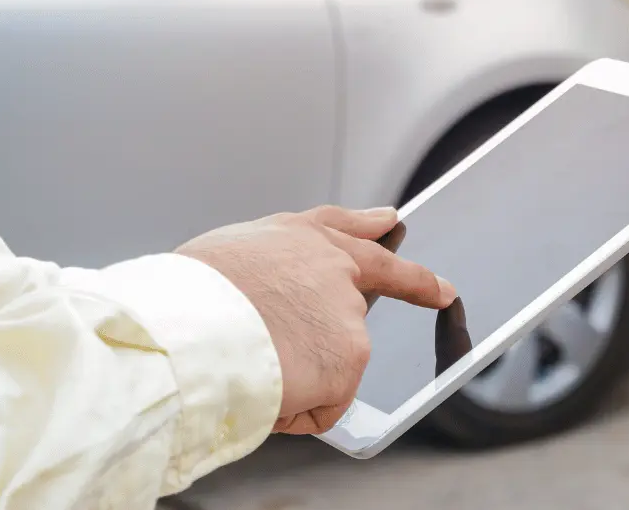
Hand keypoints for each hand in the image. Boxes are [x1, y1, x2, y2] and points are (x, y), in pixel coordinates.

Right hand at [177, 205, 454, 434]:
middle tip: (442, 291)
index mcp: (295, 235)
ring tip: (251, 364)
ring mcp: (348, 310)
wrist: (187, 330)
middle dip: (416, 284)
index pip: (344, 226)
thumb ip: (263, 269)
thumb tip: (272, 300)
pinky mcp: (352, 354)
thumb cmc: (186, 298)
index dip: (372, 226)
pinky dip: (295, 409)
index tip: (394, 220)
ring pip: (332, 359)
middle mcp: (333, 264)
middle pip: (372, 281)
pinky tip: (267, 388)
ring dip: (299, 373)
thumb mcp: (223, 257)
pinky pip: (323, 402)